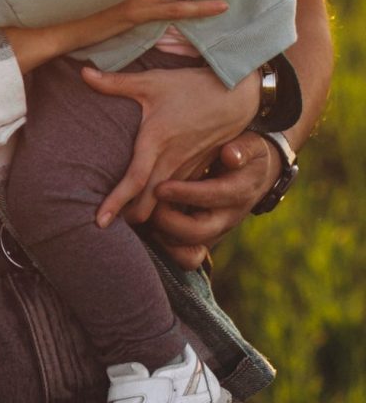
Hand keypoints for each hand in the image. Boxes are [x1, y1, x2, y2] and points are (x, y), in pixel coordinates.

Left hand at [90, 64, 258, 227]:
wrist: (235, 95)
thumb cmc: (189, 86)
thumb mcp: (151, 81)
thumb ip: (115, 82)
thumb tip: (83, 72)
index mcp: (156, 140)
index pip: (134, 180)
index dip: (116, 202)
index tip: (99, 221)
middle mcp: (172, 161)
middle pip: (149, 204)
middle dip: (128, 217)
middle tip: (105, 223)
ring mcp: (187, 169)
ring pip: (164, 205)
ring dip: (146, 214)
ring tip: (122, 220)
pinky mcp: (198, 171)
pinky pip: (178, 197)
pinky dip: (163, 205)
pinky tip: (149, 206)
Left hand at [146, 131, 282, 269]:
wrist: (259, 177)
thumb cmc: (248, 155)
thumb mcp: (251, 146)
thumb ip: (241, 150)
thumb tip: (230, 155)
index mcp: (239, 192)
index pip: (211, 197)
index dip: (184, 194)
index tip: (160, 187)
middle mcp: (227, 218)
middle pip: (197, 232)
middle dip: (168, 221)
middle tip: (147, 204)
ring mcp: (214, 232)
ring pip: (188, 251)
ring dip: (163, 237)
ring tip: (143, 216)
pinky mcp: (203, 239)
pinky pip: (185, 256)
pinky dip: (165, 247)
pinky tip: (148, 227)